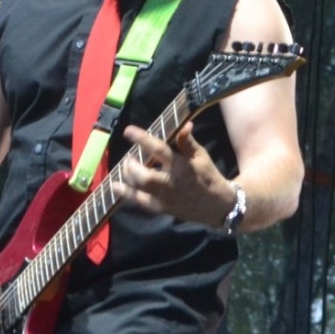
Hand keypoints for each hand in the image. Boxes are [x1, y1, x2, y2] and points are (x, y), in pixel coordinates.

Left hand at [113, 121, 232, 228]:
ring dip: (127, 176)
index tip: (128, 131)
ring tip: (127, 168)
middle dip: (131, 165)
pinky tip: (117, 186)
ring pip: (138, 189)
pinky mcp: (160, 208)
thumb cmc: (208, 177)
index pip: (160, 150)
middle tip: (129, 158)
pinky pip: (138, 201)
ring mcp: (164, 198)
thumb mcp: (202, 156)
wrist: (217, 205)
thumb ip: (188, 141)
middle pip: (143, 176)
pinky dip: (126, 193)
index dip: (143, 139)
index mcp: (183, 166)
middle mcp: (171, 183)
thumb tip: (185, 125)